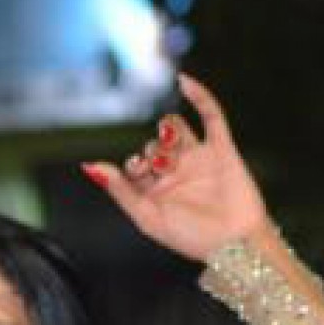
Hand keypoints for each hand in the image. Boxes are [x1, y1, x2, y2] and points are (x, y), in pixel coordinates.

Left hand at [80, 73, 269, 263]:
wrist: (234, 243)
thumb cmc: (192, 237)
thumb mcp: (147, 216)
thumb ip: (119, 190)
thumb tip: (88, 166)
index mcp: (157, 192)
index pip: (135, 164)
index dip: (134, 163)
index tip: (140, 170)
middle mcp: (177, 173)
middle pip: (154, 144)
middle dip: (153, 151)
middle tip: (161, 165)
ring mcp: (199, 159)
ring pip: (176, 127)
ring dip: (168, 130)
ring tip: (171, 145)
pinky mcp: (222, 149)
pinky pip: (211, 116)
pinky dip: (200, 96)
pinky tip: (184, 81)